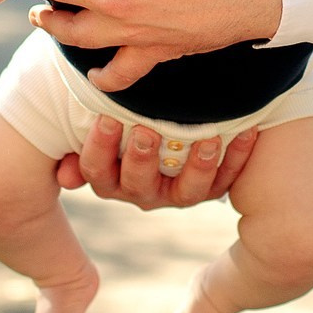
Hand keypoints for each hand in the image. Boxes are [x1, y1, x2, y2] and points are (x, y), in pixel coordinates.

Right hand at [53, 115, 259, 210]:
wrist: (169, 136)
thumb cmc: (122, 124)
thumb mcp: (98, 135)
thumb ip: (78, 148)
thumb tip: (64, 176)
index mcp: (109, 179)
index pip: (97, 170)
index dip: (99, 148)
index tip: (105, 118)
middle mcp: (141, 192)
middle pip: (138, 182)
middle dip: (141, 156)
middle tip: (145, 130)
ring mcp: (177, 194)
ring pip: (187, 191)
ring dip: (198, 164)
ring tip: (207, 138)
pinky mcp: (209, 190)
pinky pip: (225, 179)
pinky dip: (237, 157)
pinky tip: (247, 131)